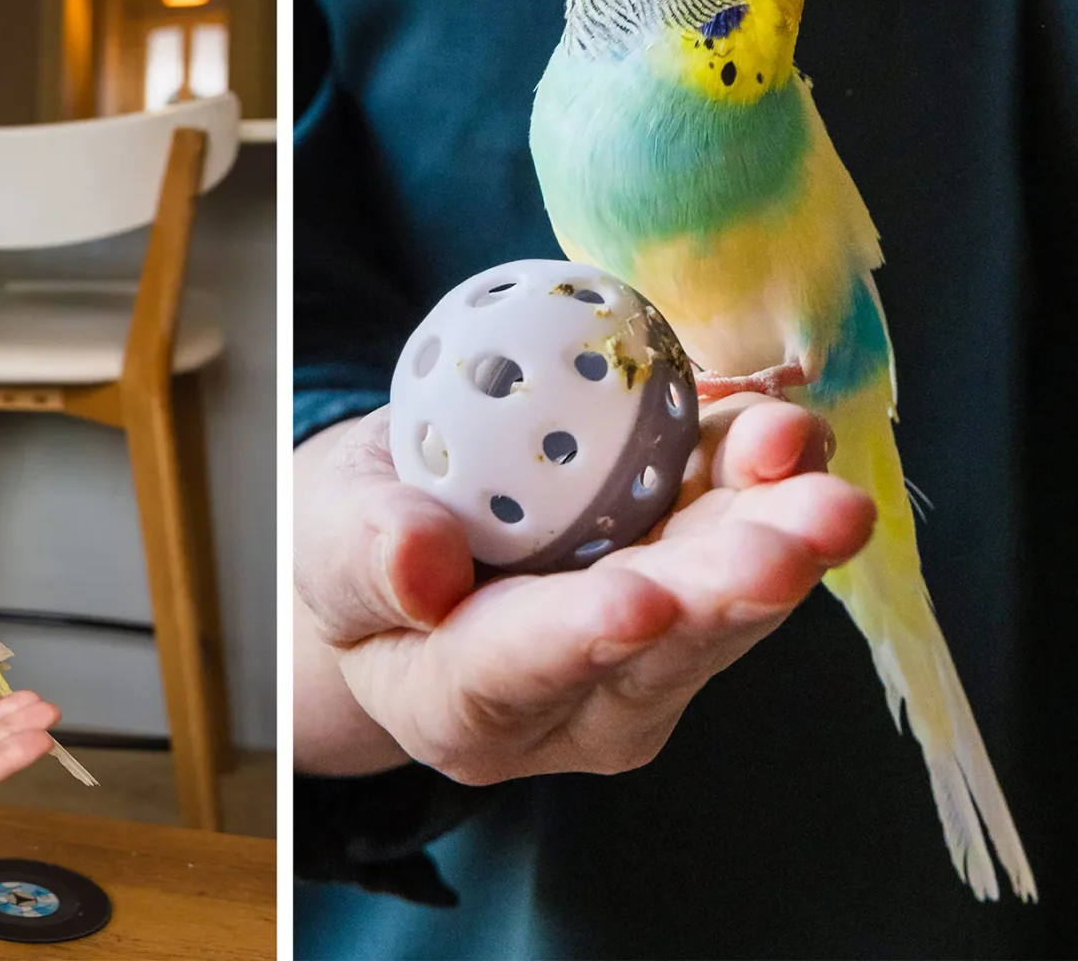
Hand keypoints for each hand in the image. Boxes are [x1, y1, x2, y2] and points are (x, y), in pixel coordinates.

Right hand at [293, 395, 873, 784]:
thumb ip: (362, 556)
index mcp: (452, 704)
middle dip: (724, 594)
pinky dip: (772, 488)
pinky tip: (790, 441)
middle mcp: (566, 708)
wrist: (410, 536)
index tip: (635, 606)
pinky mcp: (697, 598)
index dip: (577, 638)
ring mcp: (645, 663)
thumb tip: (421, 563)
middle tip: (786, 546)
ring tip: (823, 490)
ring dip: (780, 541)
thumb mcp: (325, 535)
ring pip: (725, 609)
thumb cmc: (355, 545)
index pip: (512, 674)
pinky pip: (744, 545)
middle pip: (655, 657)